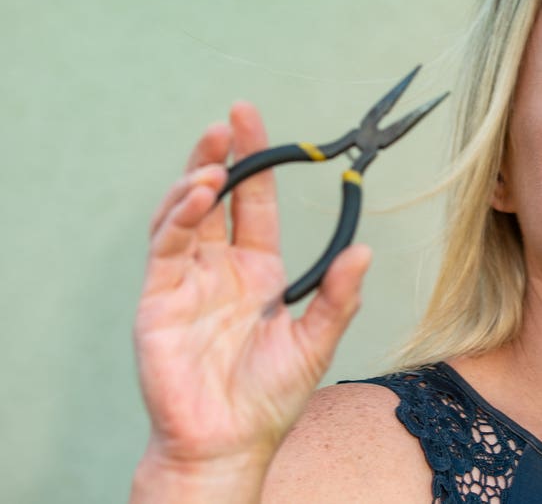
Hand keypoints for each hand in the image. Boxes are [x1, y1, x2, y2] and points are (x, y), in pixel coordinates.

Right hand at [132, 102, 370, 496]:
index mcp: (259, 271)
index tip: (259, 122)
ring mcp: (187, 280)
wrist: (229, 442)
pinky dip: (179, 216)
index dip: (260, 162)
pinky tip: (198, 195)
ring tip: (217, 158)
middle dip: (223, 154)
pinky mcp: (159, 299)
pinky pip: (165, 247)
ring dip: (198, 180)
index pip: (257, 202)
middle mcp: (221, 268)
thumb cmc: (270, 397)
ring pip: (185, 213)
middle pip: (218, 196)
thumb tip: (364, 250)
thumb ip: (338, 297)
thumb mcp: (316, 341)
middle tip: (231, 118)